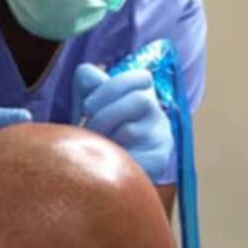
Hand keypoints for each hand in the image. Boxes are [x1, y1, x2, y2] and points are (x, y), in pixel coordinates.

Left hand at [73, 64, 172, 181]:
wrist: (111, 176)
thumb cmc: (101, 135)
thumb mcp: (94, 105)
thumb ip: (90, 85)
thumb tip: (85, 72)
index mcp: (144, 96)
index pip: (142, 78)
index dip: (111, 87)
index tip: (87, 107)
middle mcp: (158, 115)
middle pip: (140, 99)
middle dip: (105, 114)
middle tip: (89, 128)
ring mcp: (162, 138)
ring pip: (131, 129)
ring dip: (106, 137)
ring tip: (96, 146)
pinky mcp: (159, 160)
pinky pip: (133, 156)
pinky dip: (113, 157)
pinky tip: (107, 161)